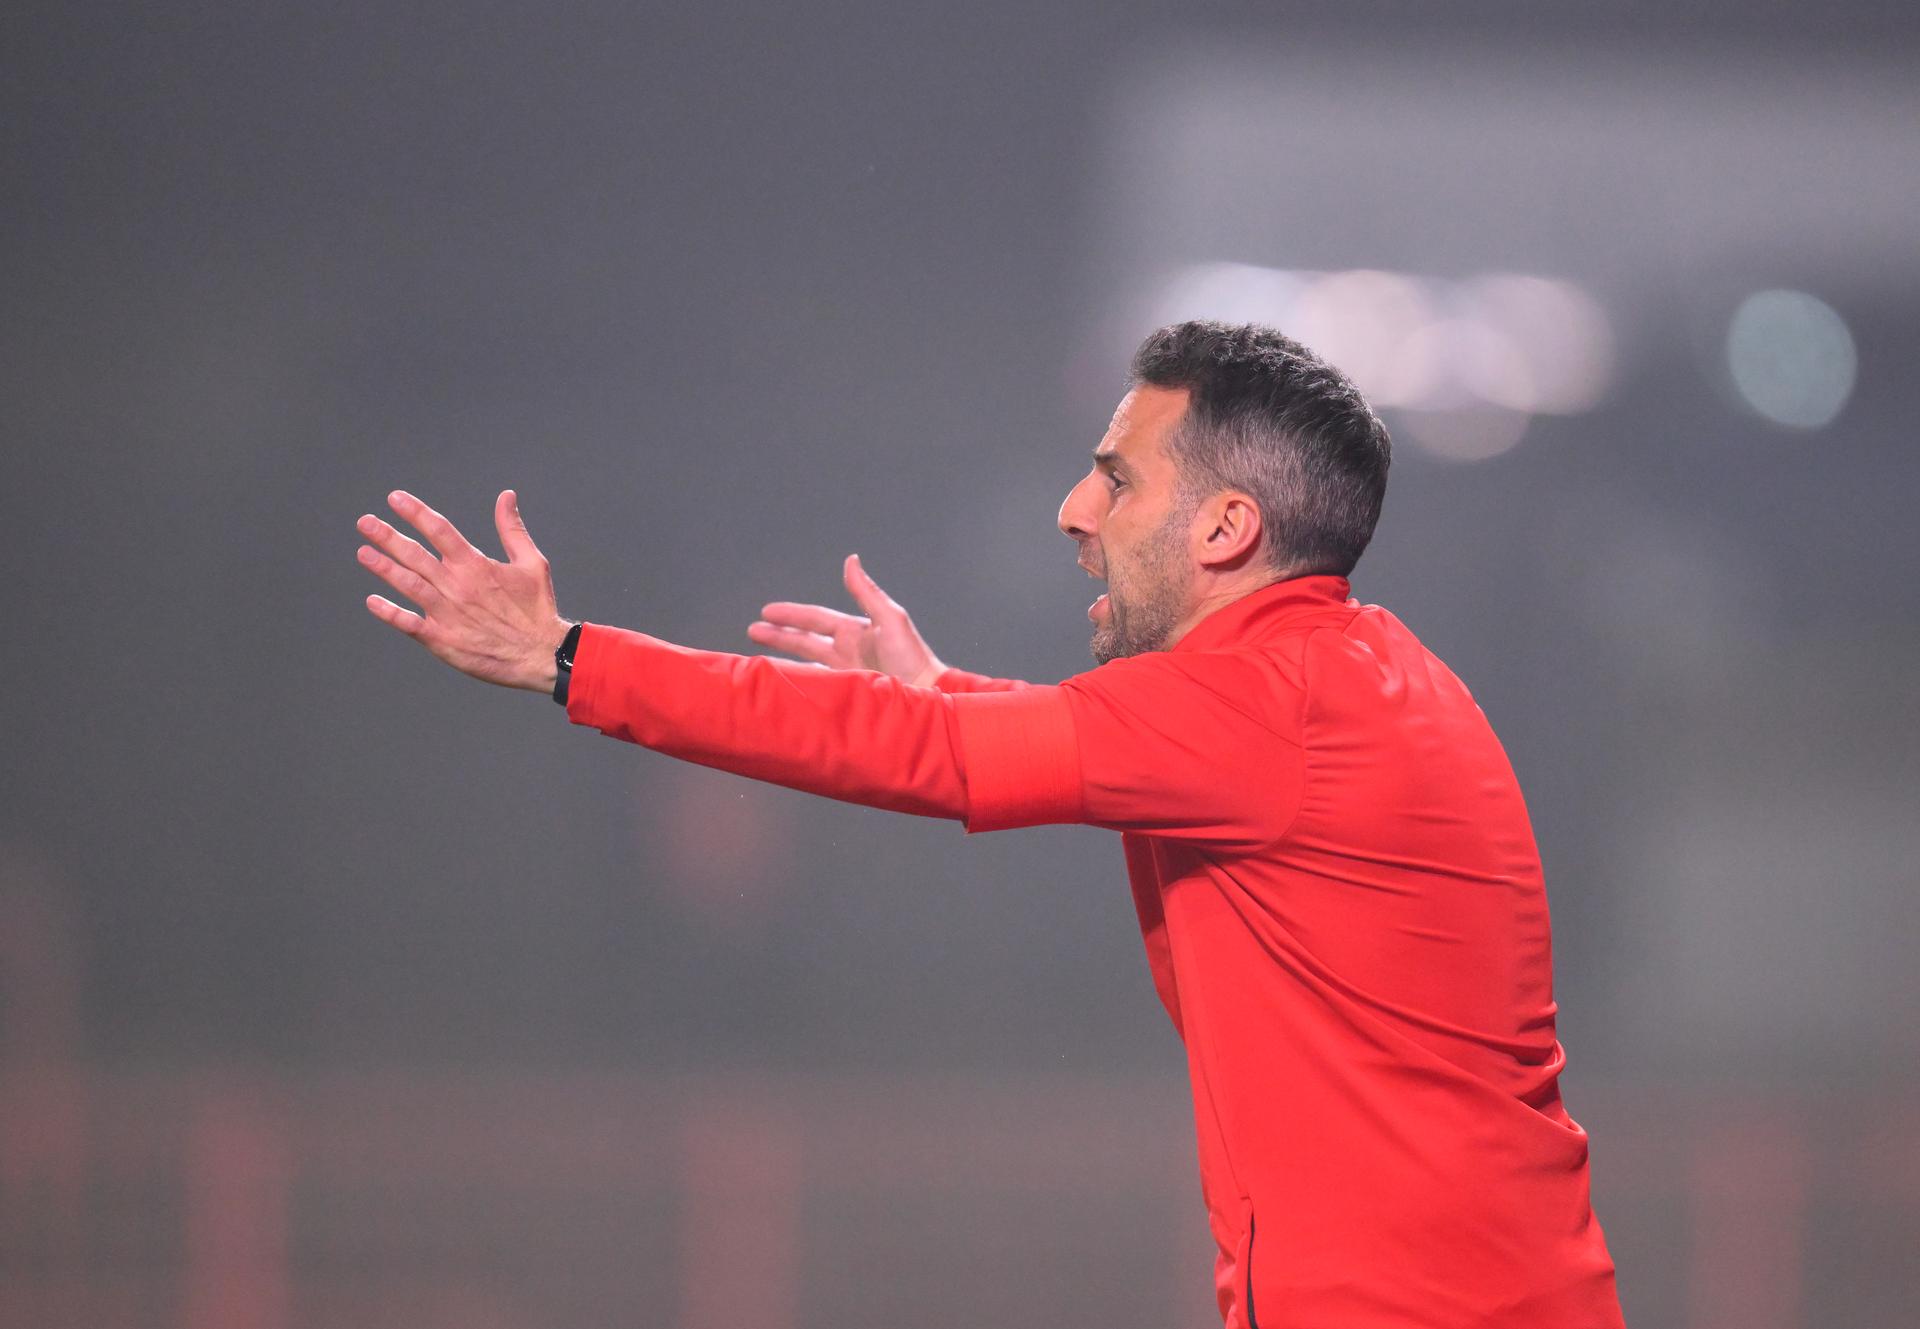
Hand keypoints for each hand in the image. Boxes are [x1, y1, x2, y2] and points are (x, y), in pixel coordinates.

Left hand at [356, 489, 571, 692]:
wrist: (541, 654)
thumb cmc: (537, 610)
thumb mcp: (532, 563)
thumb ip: (512, 530)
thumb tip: (506, 496)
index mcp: (477, 565)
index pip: (440, 531)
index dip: (415, 512)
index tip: (395, 499)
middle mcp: (458, 586)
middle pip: (416, 554)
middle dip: (388, 536)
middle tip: (365, 522)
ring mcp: (448, 613)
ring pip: (409, 585)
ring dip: (384, 568)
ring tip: (363, 553)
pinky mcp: (443, 640)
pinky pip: (410, 624)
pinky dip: (390, 613)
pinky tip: (372, 602)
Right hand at [748, 554, 946, 685]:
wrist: (926, 694)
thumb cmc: (912, 656)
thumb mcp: (890, 618)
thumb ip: (866, 592)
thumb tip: (851, 560)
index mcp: (854, 630)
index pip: (815, 619)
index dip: (791, 615)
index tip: (766, 612)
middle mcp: (846, 650)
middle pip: (804, 640)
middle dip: (779, 634)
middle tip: (752, 630)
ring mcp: (845, 672)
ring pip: (806, 663)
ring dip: (783, 658)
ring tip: (758, 658)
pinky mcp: (846, 692)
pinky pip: (815, 684)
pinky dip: (798, 682)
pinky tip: (782, 683)